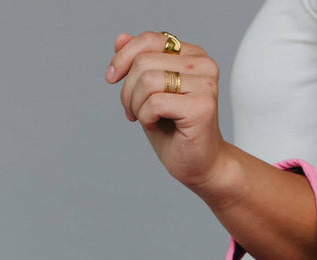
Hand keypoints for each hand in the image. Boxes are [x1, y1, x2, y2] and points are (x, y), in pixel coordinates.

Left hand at [105, 30, 229, 191]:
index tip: (111, 78)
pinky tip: (154, 126)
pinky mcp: (202, 107)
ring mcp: (205, 85)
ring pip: (147, 80)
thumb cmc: (176, 131)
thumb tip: (120, 38)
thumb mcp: (149, 93)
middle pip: (144, 61)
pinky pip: (155, 103)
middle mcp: (203, 65)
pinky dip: (146, 117)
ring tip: (144, 118)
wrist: (199, 165)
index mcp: (193, 55)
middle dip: (127, 89)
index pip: (150, 40)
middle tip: (131, 111)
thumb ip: (138, 63)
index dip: (124, 57)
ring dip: (136, 104)